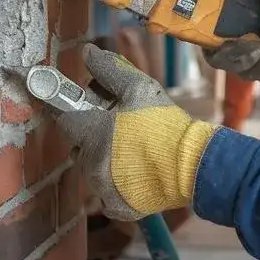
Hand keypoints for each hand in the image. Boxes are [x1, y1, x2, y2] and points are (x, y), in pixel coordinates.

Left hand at [52, 44, 217, 220]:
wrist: (194, 163)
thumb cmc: (163, 123)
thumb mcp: (138, 88)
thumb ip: (109, 69)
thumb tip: (86, 52)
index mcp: (92, 136)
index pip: (65, 120)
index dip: (74, 110)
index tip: (87, 106)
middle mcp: (91, 166)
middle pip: (80, 146)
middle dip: (92, 134)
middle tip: (118, 125)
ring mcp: (103, 190)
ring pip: (93, 169)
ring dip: (104, 158)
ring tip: (131, 148)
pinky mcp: (118, 207)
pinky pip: (107, 194)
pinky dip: (116, 184)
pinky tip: (135, 172)